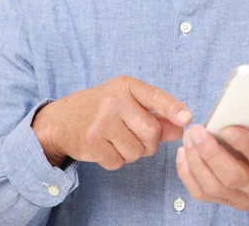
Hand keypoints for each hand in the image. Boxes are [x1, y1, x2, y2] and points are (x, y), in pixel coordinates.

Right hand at [31, 75, 191, 169]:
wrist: (62, 119)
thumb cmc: (101, 107)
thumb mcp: (127, 102)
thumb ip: (156, 114)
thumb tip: (180, 127)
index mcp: (126, 86)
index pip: (155, 97)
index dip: (173, 109)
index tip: (187, 118)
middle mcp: (114, 101)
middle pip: (152, 132)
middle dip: (150, 142)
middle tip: (136, 136)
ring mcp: (101, 122)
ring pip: (137, 151)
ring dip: (132, 152)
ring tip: (117, 139)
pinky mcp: (92, 143)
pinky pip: (119, 162)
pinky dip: (116, 160)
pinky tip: (106, 147)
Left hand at [176, 109, 248, 225]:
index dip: (246, 146)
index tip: (228, 127)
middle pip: (233, 177)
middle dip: (211, 153)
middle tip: (196, 130)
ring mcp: (244, 200)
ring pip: (214, 187)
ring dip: (197, 162)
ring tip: (189, 137)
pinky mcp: (230, 201)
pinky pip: (205, 194)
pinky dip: (189, 176)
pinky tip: (184, 154)